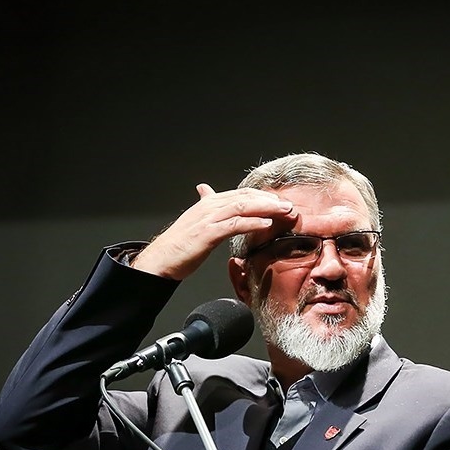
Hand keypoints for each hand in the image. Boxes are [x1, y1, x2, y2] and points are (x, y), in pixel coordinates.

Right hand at [130, 183, 295, 279]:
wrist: (160, 260)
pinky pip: (233, 225)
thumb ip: (206, 206)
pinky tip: (266, 224)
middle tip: (290, 205)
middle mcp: (210, 206)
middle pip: (246, 197)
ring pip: (242, 206)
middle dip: (270, 200)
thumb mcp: (195, 220)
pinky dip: (251, 222)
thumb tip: (205, 189)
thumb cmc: (179, 244)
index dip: (264, 196)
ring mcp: (208, 218)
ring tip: (284, 211)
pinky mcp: (207, 233)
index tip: (281, 202)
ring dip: (266, 207)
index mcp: (209, 203)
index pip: (242, 194)